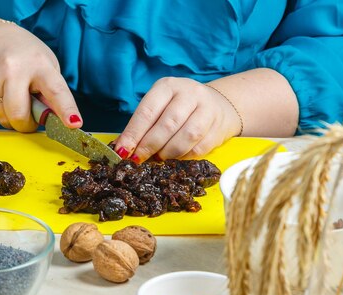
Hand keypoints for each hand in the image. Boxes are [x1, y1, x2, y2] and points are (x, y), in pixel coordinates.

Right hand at [0, 23, 81, 131]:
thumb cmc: (23, 54)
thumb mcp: (44, 65)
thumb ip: (50, 93)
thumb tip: (54, 120)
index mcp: (39, 64)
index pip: (56, 91)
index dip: (66, 110)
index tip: (74, 124)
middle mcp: (14, 69)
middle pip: (18, 114)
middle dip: (25, 125)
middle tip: (28, 120)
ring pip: (1, 116)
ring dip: (8, 117)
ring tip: (11, 98)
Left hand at [114, 77, 241, 161]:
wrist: (219, 104)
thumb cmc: (179, 108)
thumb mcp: (160, 106)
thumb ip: (143, 124)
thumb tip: (124, 148)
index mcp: (168, 86)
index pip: (147, 111)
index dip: (134, 133)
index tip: (123, 151)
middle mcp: (189, 93)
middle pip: (167, 124)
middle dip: (149, 146)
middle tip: (139, 159)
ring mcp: (207, 109)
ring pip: (186, 137)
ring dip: (168, 153)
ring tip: (159, 158)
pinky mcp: (218, 127)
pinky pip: (199, 148)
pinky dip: (184, 157)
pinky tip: (176, 158)